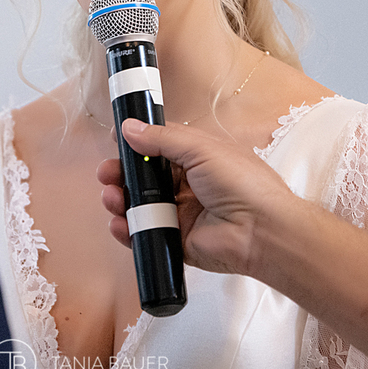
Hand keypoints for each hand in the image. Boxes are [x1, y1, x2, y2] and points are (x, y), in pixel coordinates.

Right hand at [96, 119, 296, 277]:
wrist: (261, 230)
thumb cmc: (240, 182)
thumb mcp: (201, 149)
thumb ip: (162, 139)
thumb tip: (129, 127)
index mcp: (197, 158)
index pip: (159, 147)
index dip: (137, 144)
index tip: (115, 142)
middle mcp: (188, 185)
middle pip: (144, 178)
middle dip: (122, 174)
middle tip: (106, 174)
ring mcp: (181, 214)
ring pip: (140, 206)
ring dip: (120, 200)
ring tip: (111, 198)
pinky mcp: (176, 240)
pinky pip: (145, 234)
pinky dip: (128, 230)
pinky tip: (119, 223)